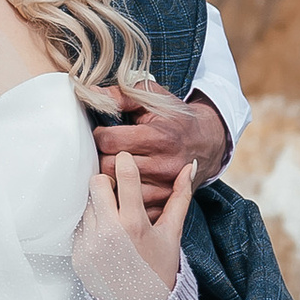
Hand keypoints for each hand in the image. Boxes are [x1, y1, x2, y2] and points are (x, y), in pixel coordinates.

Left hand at [86, 146, 193, 299]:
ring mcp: (90, 245)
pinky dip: (91, 226)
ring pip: (86, 204)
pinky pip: (79, 226)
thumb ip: (180, 197)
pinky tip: (106, 238)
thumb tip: (190, 166)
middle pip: (96, 183)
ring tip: (114, 220)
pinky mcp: (77, 255)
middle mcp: (109, 233)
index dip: (124, 162)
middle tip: (118, 193)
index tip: (125, 160)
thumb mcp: (172, 234)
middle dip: (107, 183)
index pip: (124, 177)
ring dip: (99, 205)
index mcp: (134, 225)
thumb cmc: (160, 269)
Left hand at [92, 87, 227, 191]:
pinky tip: (123, 184)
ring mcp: (164, 188)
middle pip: (110, 167)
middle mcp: (163, 165)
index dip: (99, 135)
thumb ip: (121, 96)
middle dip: (102, 157)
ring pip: (117, 190)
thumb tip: (92, 94)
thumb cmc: (175, 118)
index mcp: (159, 138)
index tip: (103, 133)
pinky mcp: (164, 202)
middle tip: (106, 150)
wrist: (208, 142)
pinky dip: (122, 197)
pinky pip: (131, 205)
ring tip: (114, 166)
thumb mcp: (153, 99)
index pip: (110, 141)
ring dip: (110, 178)